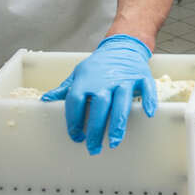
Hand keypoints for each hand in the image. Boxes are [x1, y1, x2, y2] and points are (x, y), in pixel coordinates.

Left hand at [41, 34, 156, 154]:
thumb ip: (65, 89)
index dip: (73, 120)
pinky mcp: (141, 77)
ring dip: (118, 122)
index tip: (76, 136)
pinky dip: (149, 100)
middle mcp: (105, 80)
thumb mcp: (79, 73)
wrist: (122, 46)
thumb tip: (45, 99)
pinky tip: (148, 114)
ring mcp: (124, 79)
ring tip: (114, 142)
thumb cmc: (99, 65)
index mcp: (87, 80)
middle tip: (93, 148)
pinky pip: (147, 89)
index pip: (76, 102)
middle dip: (95, 128)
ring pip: (122, 101)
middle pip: (99, 106)